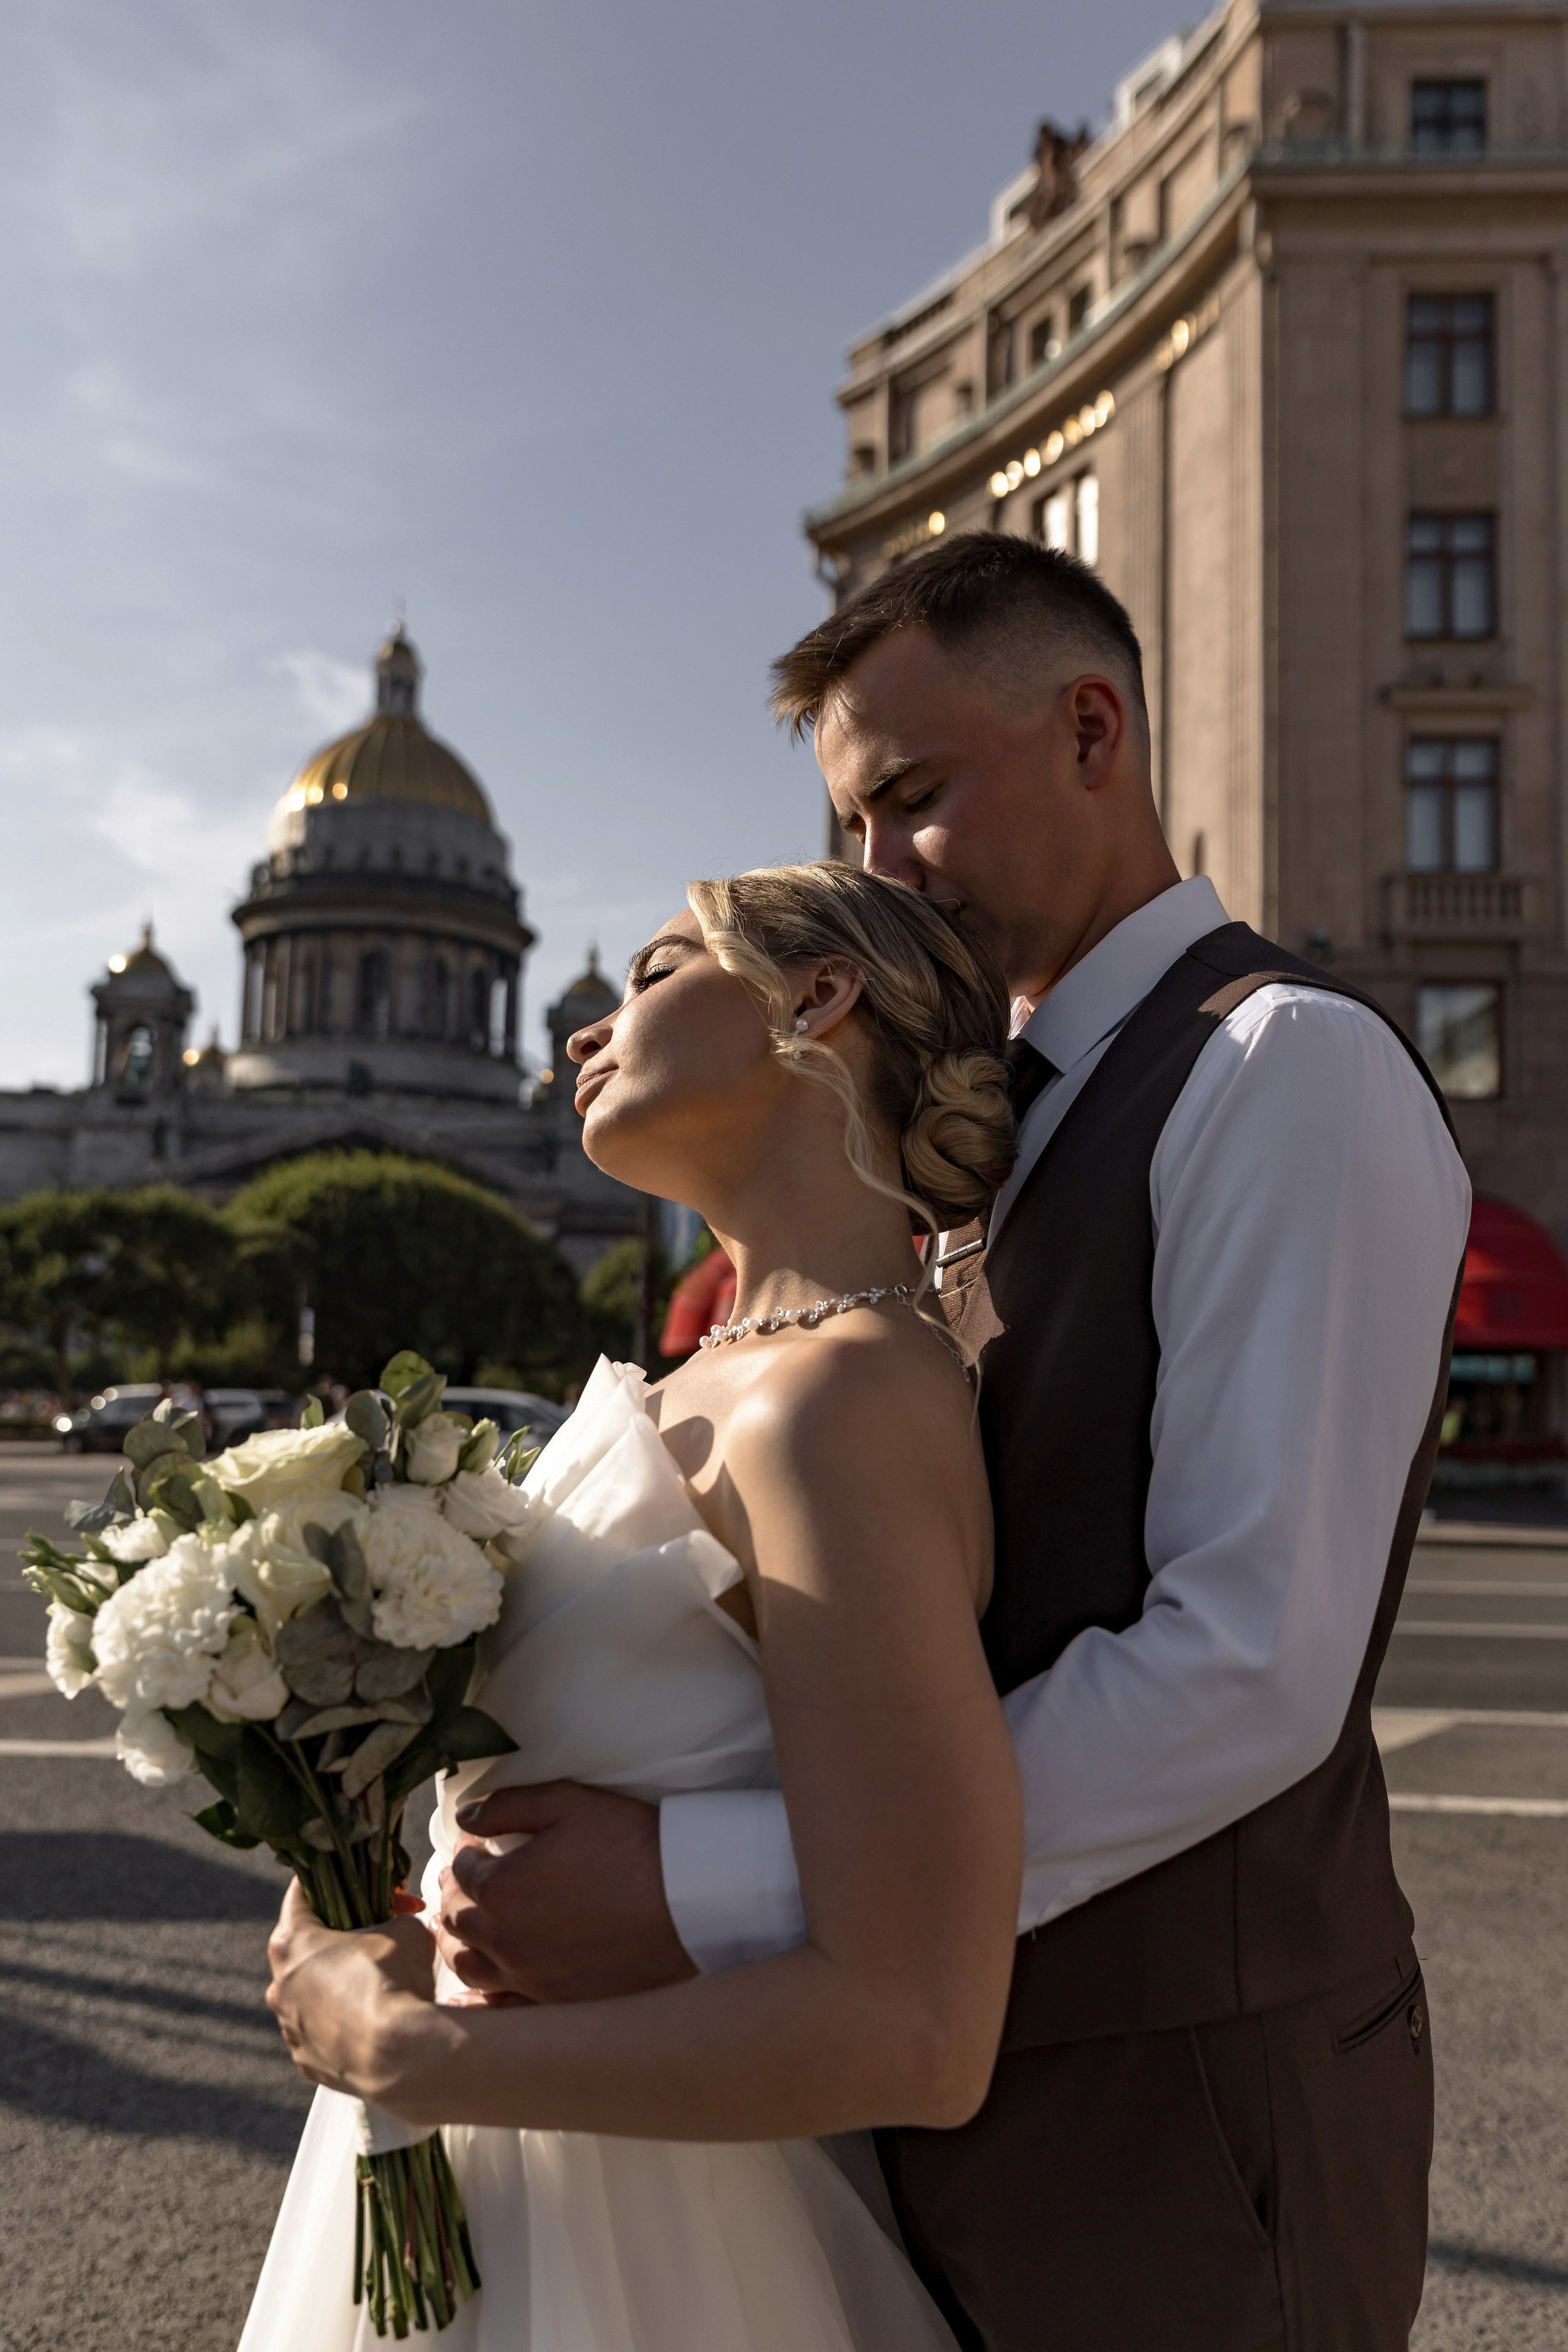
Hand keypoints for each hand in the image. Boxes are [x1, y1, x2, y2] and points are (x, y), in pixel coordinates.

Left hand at [267, 1878, 439, 2106]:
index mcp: (292, 1942)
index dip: (332, 1881)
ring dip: (338, 1981)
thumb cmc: (395, 1981)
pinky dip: (340, 2021)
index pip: (300, 1895)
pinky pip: (320, 2030)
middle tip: (376, 1931)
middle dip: (339, 1935)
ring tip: (378, 1981)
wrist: (399, 2057)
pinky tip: (372, 2019)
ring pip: (310, 1991)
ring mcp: (289, 2027)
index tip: (353, 1880)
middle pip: (304, 1946)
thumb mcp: (406, 1928)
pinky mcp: (305, 2060)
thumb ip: (395, 1917)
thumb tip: (401, 1920)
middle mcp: (278, 1985)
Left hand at [434, 1780, 696, 2003]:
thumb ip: (508, 1805)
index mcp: (501, 1888)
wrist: (685, 1900)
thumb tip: (465, 1817)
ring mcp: (527, 1977)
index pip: (463, 1871)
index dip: (465, 1854)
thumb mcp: (568, 1803)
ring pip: (467, 1965)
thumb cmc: (629, 1844)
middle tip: (460, 1881)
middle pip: (456, 1919)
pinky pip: (499, 2008)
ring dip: (457, 1942)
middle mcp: (504, 1939)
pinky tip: (472, 1993)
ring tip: (461, 1927)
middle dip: (452, 1894)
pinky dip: (477, 1999)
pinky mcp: (554, 2003)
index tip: (474, 1846)